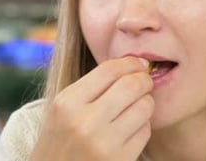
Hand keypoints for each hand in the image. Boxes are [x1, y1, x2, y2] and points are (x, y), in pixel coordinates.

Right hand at [30, 57, 153, 160]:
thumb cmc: (60, 141)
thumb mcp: (62, 109)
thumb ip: (91, 87)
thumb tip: (133, 64)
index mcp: (67, 103)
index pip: (109, 70)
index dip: (130, 62)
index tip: (138, 63)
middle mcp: (84, 122)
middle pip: (132, 85)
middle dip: (144, 79)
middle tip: (145, 82)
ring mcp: (103, 144)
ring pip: (144, 107)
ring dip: (146, 103)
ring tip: (136, 106)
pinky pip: (145, 131)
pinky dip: (143, 126)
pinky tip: (131, 129)